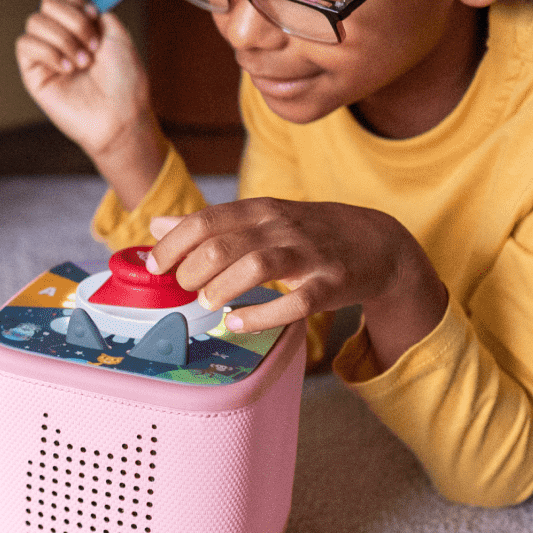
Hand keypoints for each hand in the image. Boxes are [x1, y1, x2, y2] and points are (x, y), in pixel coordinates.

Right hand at [15, 0, 165, 204]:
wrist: (120, 115)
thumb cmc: (124, 82)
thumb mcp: (118, 36)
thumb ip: (97, 12)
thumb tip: (78, 2)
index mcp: (81, 27)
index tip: (92, 12)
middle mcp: (62, 37)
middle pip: (47, 3)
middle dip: (73, 20)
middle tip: (92, 45)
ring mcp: (46, 54)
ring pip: (36, 21)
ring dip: (64, 39)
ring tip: (82, 63)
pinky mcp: (33, 73)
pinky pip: (25, 44)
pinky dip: (48, 52)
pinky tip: (67, 69)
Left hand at [146, 198, 447, 370]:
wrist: (377, 242)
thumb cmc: (309, 233)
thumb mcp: (260, 219)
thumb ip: (209, 225)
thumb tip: (156, 226)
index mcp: (260, 211)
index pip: (206, 220)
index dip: (173, 243)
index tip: (155, 266)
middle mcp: (281, 228)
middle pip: (225, 243)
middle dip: (194, 269)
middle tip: (186, 288)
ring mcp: (308, 256)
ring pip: (258, 265)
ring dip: (224, 286)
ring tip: (208, 304)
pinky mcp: (330, 285)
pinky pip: (295, 302)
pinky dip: (262, 314)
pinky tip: (237, 321)